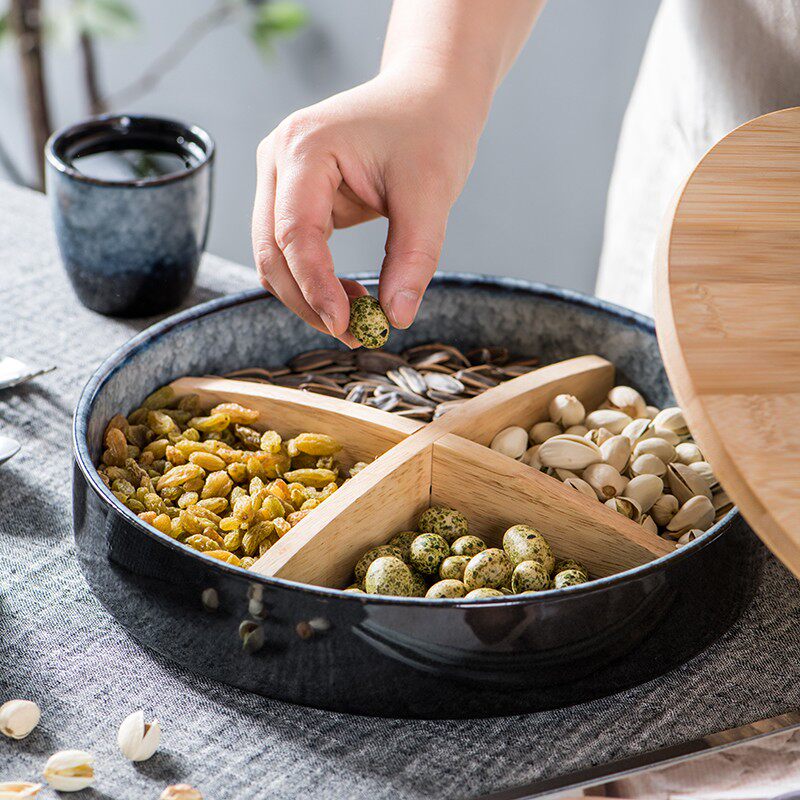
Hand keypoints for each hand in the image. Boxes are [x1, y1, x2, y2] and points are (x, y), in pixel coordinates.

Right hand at [251, 68, 482, 343]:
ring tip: (360, 318)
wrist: (427, 96)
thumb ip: (413, 258)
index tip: (347, 327)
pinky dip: (314, 281)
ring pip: (274, 258)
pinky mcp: (292, 195)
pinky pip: (291, 251)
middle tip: (355, 336)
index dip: (316, 288)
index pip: (294, 233)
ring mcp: (279, 178)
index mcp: (304, 147)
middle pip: (272, 252)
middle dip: (309, 302)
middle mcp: (278, 160)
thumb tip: (397, 318)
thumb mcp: (431, 194)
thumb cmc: (430, 130)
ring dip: (309, 297)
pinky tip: (351, 296)